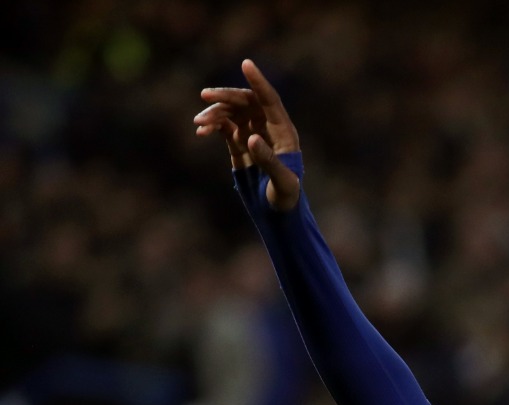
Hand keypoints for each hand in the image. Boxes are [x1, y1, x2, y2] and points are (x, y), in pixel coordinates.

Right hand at [194, 59, 301, 210]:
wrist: (277, 214)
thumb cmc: (286, 199)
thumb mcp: (282, 183)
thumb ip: (268, 160)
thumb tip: (250, 137)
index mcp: (284, 132)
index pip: (270, 100)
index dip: (258, 81)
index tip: (246, 63)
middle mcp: (269, 129)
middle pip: (246, 102)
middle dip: (226, 97)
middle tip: (205, 96)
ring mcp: (253, 135)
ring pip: (232, 113)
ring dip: (215, 114)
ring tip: (199, 123)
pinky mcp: (240, 145)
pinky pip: (224, 127)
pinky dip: (212, 126)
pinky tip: (201, 131)